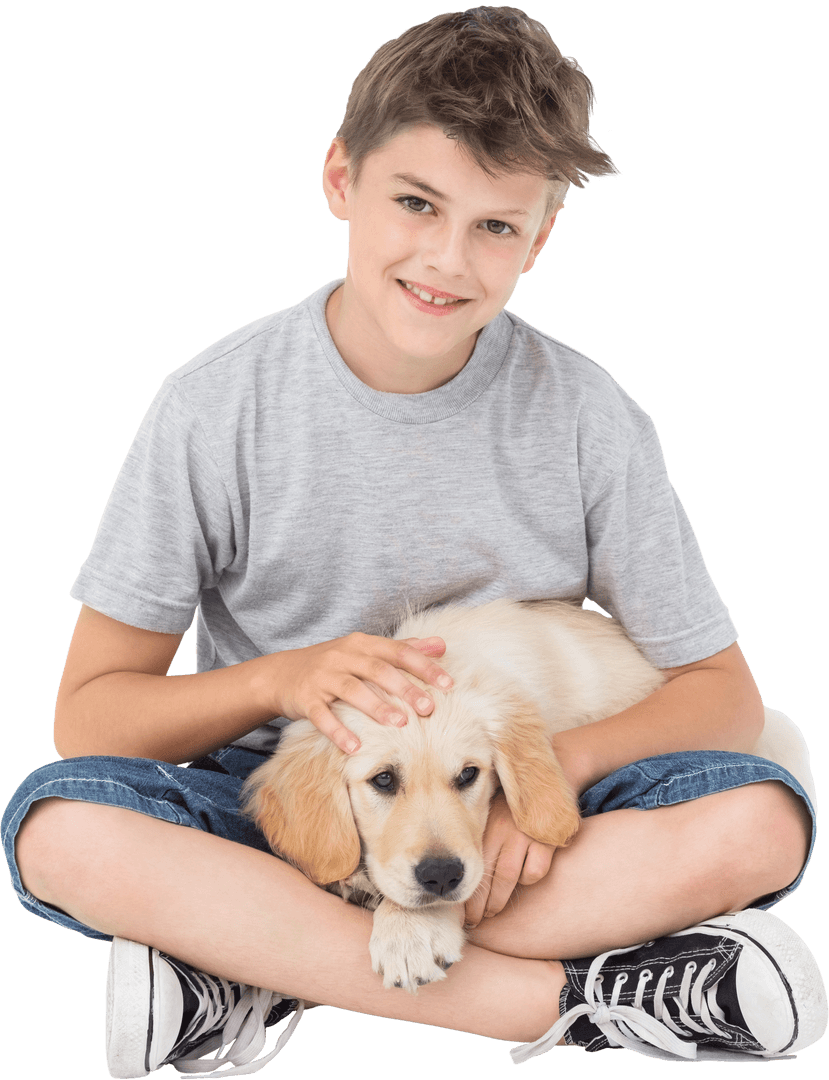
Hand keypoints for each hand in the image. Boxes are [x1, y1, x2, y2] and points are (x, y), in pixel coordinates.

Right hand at [270, 633, 451, 753]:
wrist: (281, 673)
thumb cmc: (334, 663)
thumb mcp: (365, 650)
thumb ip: (403, 648)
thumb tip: (442, 644)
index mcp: (362, 644)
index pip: (398, 652)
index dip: (424, 666)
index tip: (448, 683)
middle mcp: (343, 656)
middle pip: (378, 670)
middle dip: (405, 688)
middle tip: (429, 707)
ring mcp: (323, 677)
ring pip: (352, 690)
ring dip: (376, 707)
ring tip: (399, 723)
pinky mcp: (306, 699)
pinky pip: (323, 716)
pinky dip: (338, 731)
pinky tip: (355, 747)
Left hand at [463, 790, 555, 928]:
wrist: (537, 777)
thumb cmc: (505, 802)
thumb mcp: (485, 812)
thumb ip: (475, 836)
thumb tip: (455, 870)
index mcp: (485, 826)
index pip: (471, 867)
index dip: (465, 892)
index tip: (458, 910)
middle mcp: (502, 830)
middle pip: (488, 878)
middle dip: (479, 905)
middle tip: (473, 919)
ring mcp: (524, 835)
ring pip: (509, 879)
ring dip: (499, 901)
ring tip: (491, 911)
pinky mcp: (546, 839)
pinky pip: (535, 871)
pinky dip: (528, 879)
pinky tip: (521, 880)